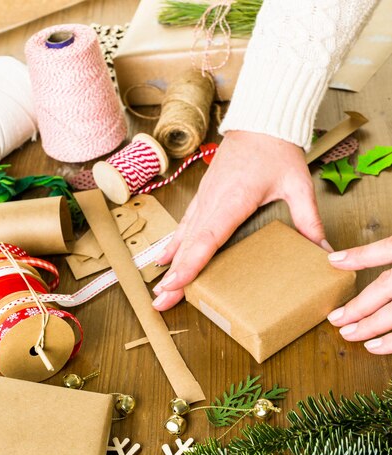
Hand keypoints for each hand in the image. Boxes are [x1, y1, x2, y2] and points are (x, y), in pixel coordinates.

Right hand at [152, 130, 329, 310]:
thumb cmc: (276, 149)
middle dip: (173, 277)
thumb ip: (309, 220)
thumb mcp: (298, 185)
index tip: (173, 285)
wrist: (261, 120)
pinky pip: (185, 225)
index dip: (188, 265)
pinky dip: (173, 245)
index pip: (206, 240)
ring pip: (182, 239)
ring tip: (160, 291)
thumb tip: (324, 248)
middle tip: (161, 303)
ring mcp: (204, 199)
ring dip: (170, 265)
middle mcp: (212, 202)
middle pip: (188, 247)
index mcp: (232, 201)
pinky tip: (164, 258)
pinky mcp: (204, 196)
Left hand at [328, 238, 391, 353]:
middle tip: (334, 318)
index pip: (390, 248)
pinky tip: (374, 347)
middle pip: (387, 287)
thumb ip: (389, 248)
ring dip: (371, 326)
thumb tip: (348, 254)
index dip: (361, 255)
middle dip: (359, 305)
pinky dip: (391, 342)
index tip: (332, 260)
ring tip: (348, 334)